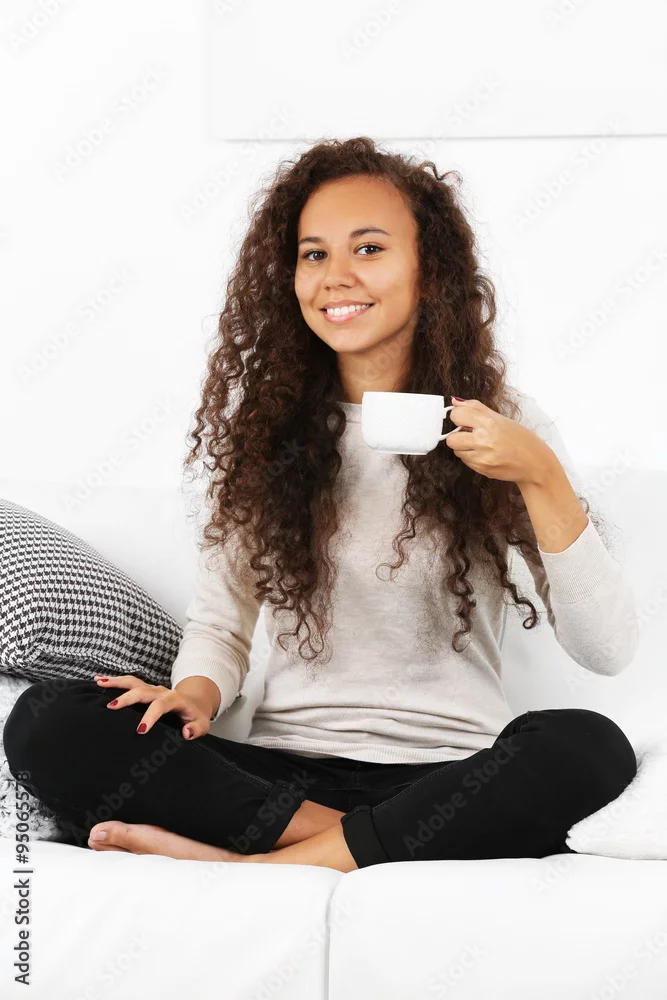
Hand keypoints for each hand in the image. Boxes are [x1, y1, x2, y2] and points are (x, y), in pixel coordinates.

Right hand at [93, 673, 210, 740]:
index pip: (161, 705)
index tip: (140, 730)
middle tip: (111, 707)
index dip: (151, 717)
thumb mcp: (202, 725)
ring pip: (133, 682)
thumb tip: (186, 732)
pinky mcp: (145, 689)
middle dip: (127, 698)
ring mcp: (152, 689)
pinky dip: (114, 681)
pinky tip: (98, 680)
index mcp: (175, 700)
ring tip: (98, 682)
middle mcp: (162, 691)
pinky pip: (129, 683)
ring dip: (116, 682)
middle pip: (143, 690)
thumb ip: (196, 729)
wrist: (195, 703)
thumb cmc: (196, 717)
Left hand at [445, 398, 554, 485]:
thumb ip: (476, 408)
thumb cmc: (521, 439)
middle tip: (470, 434)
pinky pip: (466, 462)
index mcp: (489, 423)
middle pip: (451, 438)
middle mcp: (484, 440)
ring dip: (464, 448)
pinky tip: (485, 454)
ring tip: (480, 445)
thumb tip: (454, 401)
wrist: (535, 463)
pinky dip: (472, 457)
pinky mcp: (483, 469)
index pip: (456, 415)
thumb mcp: (501, 418)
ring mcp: (483, 457)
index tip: (464, 419)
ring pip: (457, 451)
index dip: (459, 417)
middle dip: (458, 436)